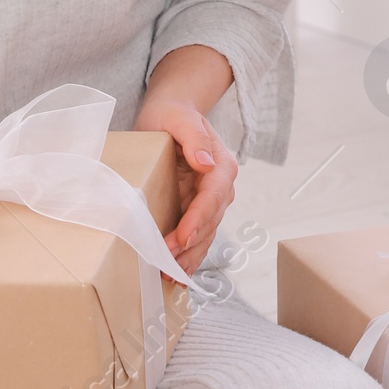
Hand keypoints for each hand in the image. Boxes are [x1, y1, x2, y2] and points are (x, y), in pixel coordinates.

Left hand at [135, 94, 237, 277]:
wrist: (170, 114)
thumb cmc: (172, 114)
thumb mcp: (179, 117)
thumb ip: (193, 137)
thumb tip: (205, 162)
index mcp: (221, 165)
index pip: (213, 197)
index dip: (198, 220)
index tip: (181, 238)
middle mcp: (221, 187)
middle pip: (210, 222)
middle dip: (190, 245)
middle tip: (166, 263)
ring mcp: (210, 201)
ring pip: (205, 235)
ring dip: (189, 257)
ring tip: (170, 275)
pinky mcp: (197, 210)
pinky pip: (197, 237)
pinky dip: (188, 256)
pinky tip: (176, 273)